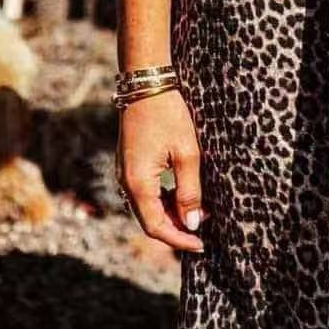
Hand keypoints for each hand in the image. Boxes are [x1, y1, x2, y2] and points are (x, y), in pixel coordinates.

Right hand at [116, 87, 209, 251]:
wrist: (146, 84)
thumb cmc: (168, 115)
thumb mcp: (187, 153)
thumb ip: (189, 191)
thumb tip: (192, 224)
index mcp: (138, 184)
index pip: (157, 227)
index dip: (179, 239)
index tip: (201, 245)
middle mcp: (126, 183)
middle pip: (150, 220)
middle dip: (176, 229)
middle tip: (203, 230)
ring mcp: (125, 173)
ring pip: (147, 207)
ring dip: (170, 214)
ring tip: (198, 211)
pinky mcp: (129, 164)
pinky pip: (144, 192)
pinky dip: (163, 199)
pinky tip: (182, 193)